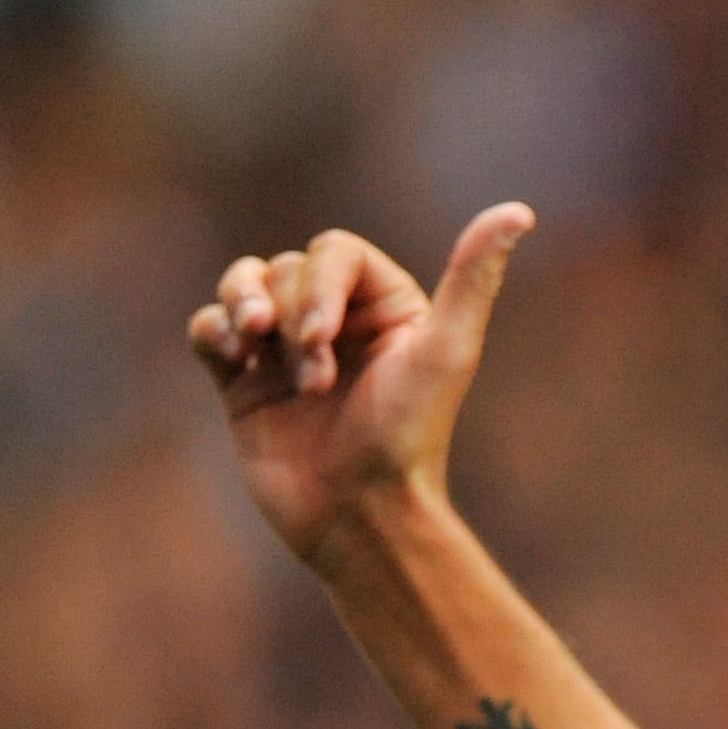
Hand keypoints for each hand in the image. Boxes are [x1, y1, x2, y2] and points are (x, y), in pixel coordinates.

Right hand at [186, 204, 534, 566]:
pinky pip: (209, 328)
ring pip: (245, 284)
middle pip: (289, 269)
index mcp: (385, 306)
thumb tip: (518, 211)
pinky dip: (211, 329)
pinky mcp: (243, 384)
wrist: (359, 517)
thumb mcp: (447, 350)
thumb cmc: (407, 438)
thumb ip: (474, 277)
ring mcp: (285, 351)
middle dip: (292, 315)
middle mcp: (337, 321)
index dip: (320, 287)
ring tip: (247, 341)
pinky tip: (229, 354)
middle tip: (313, 381)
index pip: (334, 252)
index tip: (321, 343)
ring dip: (242, 303)